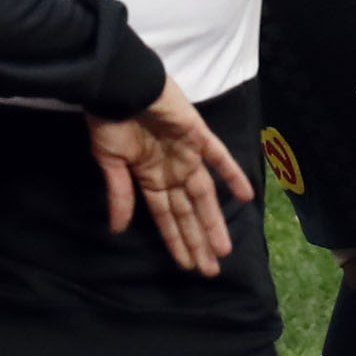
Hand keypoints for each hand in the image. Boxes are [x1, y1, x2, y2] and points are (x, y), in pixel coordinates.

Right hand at [90, 79, 256, 278]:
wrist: (120, 85)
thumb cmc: (110, 121)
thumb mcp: (109, 162)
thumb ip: (119, 195)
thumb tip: (118, 229)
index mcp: (149, 177)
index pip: (167, 217)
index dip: (176, 241)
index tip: (186, 266)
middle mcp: (171, 170)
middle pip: (188, 212)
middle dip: (198, 241)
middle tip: (210, 271)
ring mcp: (186, 153)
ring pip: (204, 194)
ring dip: (213, 221)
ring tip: (223, 250)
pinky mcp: (197, 134)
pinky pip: (219, 156)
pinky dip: (232, 174)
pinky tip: (246, 196)